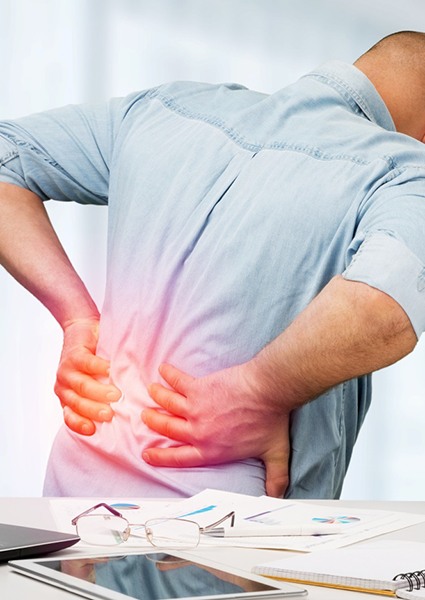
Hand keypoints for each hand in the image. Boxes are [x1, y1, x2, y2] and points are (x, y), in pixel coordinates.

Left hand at [55, 318, 120, 434]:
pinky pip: (87, 364)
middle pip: (77, 403)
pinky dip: (100, 368)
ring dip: (98, 392)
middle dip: (93, 410)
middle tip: (110, 414)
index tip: (93, 430)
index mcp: (68, 397)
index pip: (70, 417)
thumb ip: (99, 397)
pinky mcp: (74, 354)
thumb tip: (124, 414)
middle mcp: (63, 386)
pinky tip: (111, 370)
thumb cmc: (91, 360)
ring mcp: (66, 370)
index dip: (79, 424)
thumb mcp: (91, 382)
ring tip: (115, 395)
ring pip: (82, 386)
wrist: (80, 329)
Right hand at [142, 363, 289, 496]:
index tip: (147, 454)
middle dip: (154, 422)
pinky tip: (164, 369)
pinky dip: (169, 375)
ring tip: (151, 392)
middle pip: (168, 428)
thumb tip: (277, 496)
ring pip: (168, 403)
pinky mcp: (199, 387)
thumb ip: (275, 478)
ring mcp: (196, 408)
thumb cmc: (271, 420)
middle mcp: (198, 430)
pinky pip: (178, 381)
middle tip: (146, 416)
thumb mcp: (274, 454)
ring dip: (157, 397)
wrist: (267, 391)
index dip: (161, 457)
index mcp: (211, 450)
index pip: (179, 457)